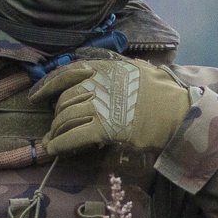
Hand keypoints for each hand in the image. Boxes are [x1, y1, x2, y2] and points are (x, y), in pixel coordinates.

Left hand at [31, 56, 192, 156]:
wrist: (180, 114)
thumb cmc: (165, 93)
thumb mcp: (139, 69)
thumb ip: (117, 70)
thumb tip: (100, 72)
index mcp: (108, 68)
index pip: (69, 72)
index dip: (49, 84)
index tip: (37, 95)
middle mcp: (101, 85)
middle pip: (66, 99)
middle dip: (57, 115)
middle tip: (56, 126)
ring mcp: (102, 107)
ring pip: (67, 118)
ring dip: (57, 131)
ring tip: (54, 139)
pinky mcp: (106, 128)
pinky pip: (74, 136)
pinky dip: (61, 143)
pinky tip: (54, 149)